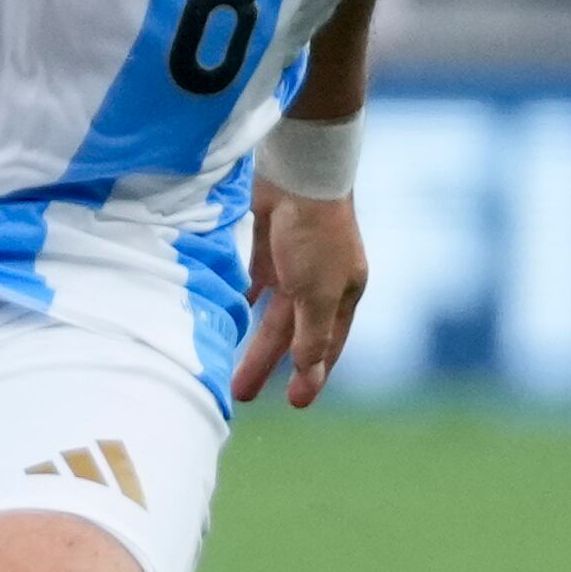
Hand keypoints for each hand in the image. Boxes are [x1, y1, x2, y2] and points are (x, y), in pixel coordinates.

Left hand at [230, 183, 366, 407]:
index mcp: (343, 293)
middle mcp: (320, 280)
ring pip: (271, 312)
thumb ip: (311, 333)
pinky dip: (242, 300)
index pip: (328, 344)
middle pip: (293, 332)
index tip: (296, 402)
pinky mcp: (268, 242)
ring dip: (253, 340)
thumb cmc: (315, 232)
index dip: (313, 374)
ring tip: (231, 366)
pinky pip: (253, 281)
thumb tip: (309, 372)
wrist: (299, 169)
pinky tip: (227, 316)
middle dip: (270, 363)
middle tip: (243, 395)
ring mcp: (293, 261)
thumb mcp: (316, 290)